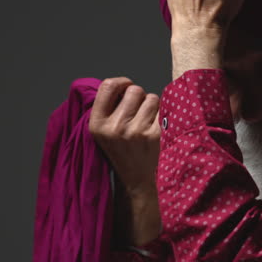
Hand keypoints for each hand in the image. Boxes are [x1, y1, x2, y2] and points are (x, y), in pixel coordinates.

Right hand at [89, 77, 159, 197]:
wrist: (135, 179)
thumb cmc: (120, 150)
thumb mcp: (101, 131)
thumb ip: (107, 107)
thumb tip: (121, 83)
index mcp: (97, 124)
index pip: (108, 86)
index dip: (120, 82)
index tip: (125, 86)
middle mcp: (115, 127)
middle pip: (134, 90)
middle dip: (138, 97)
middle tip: (136, 112)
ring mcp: (136, 132)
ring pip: (151, 98)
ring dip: (151, 106)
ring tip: (145, 122)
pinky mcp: (155, 136)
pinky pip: (164, 110)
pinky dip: (162, 116)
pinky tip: (155, 129)